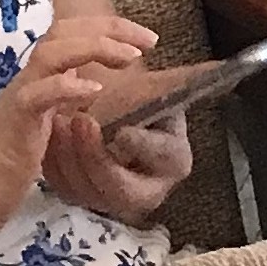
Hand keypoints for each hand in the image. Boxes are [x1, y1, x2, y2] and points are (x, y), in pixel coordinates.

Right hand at [0, 16, 149, 257]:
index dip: (107, 30)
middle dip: (110, 27)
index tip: (143, 40)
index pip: (68, 38)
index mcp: (34, 86)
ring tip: (130, 57)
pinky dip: (67, 87)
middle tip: (148, 39)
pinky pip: (37, 95)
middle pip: (62, 31)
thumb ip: (58, 110)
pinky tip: (95, 90)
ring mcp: (16, 101)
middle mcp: (24, 85)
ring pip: (51, 52)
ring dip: (95, 47)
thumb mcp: (38, 135)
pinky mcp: (12, 126)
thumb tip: (88, 93)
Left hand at [41, 84, 194, 228]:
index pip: (161, 158)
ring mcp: (110, 199)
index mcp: (173, 161)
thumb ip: (184, 80)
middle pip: (120, 188)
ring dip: (69, 157)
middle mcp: (146, 190)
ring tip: (59, 120)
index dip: (141, 146)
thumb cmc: (139, 96)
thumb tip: (219, 66)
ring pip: (87, 192)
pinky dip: (52, 161)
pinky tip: (47, 132)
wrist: (114, 109)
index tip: (122, 129)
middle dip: (97, 158)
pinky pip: (63, 187)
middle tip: (81, 120)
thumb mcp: (159, 88)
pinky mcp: (81, 195)